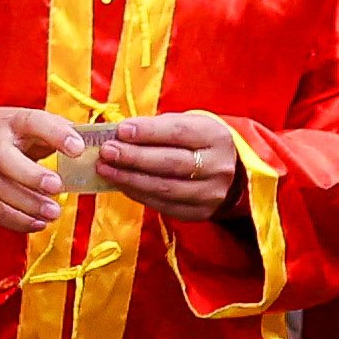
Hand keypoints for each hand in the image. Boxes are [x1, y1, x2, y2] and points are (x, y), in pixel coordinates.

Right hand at [0, 104, 96, 236]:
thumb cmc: (8, 131)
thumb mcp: (28, 121)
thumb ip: (57, 130)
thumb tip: (91, 144)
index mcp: (12, 121)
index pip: (33, 122)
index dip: (56, 134)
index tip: (78, 148)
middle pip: (6, 160)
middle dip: (33, 177)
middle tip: (58, 189)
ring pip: (0, 191)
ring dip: (28, 206)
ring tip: (54, 213)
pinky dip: (17, 221)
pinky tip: (38, 223)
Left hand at [90, 111, 243, 220]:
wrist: (232, 172)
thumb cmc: (199, 141)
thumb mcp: (190, 125)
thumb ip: (159, 128)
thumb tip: (119, 134)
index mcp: (216, 137)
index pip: (179, 133)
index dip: (148, 132)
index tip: (120, 130)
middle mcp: (217, 167)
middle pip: (170, 163)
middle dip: (134, 157)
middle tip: (107, 151)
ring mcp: (210, 194)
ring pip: (164, 188)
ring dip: (130, 179)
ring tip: (106, 169)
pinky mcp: (199, 213)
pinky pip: (163, 206)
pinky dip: (138, 194)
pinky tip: (121, 183)